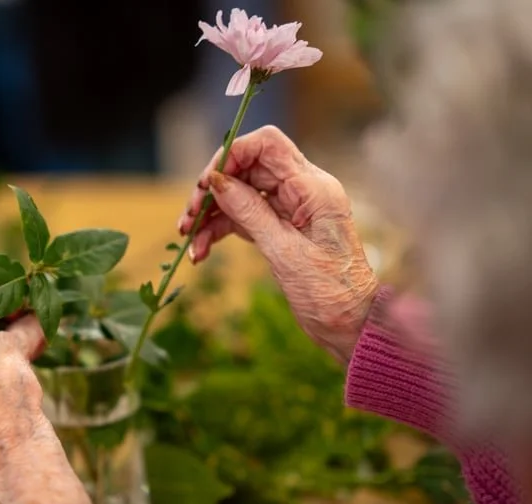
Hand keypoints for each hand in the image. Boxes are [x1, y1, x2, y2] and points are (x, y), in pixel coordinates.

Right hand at [179, 126, 378, 362]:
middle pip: (246, 169)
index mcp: (313, 188)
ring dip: (210, 215)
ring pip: (239, 195)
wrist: (350, 324)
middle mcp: (303, 190)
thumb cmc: (330, 292)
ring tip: (188, 241)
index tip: (205, 183)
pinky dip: (219, 231)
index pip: (267, 146)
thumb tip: (216, 182)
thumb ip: (250, 212)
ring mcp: (291, 209)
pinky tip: (200, 252)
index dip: (231, 155)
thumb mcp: (285, 252)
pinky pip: (242, 218)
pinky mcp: (280, 228)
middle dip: (212, 191)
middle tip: (187, 219)